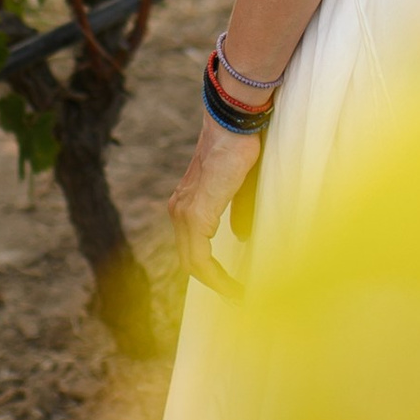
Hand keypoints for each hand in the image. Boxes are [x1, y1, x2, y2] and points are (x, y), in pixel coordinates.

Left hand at [170, 112, 263, 292]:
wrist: (232, 124)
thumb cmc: (240, 148)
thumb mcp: (240, 187)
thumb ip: (237, 213)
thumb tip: (241, 236)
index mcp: (187, 204)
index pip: (192, 248)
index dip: (210, 270)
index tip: (232, 283)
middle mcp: (178, 211)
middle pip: (189, 261)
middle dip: (214, 282)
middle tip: (237, 295)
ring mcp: (183, 214)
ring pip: (193, 263)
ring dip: (215, 283)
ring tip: (237, 294)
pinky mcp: (195, 215)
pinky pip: (200, 258)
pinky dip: (215, 275)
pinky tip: (232, 284)